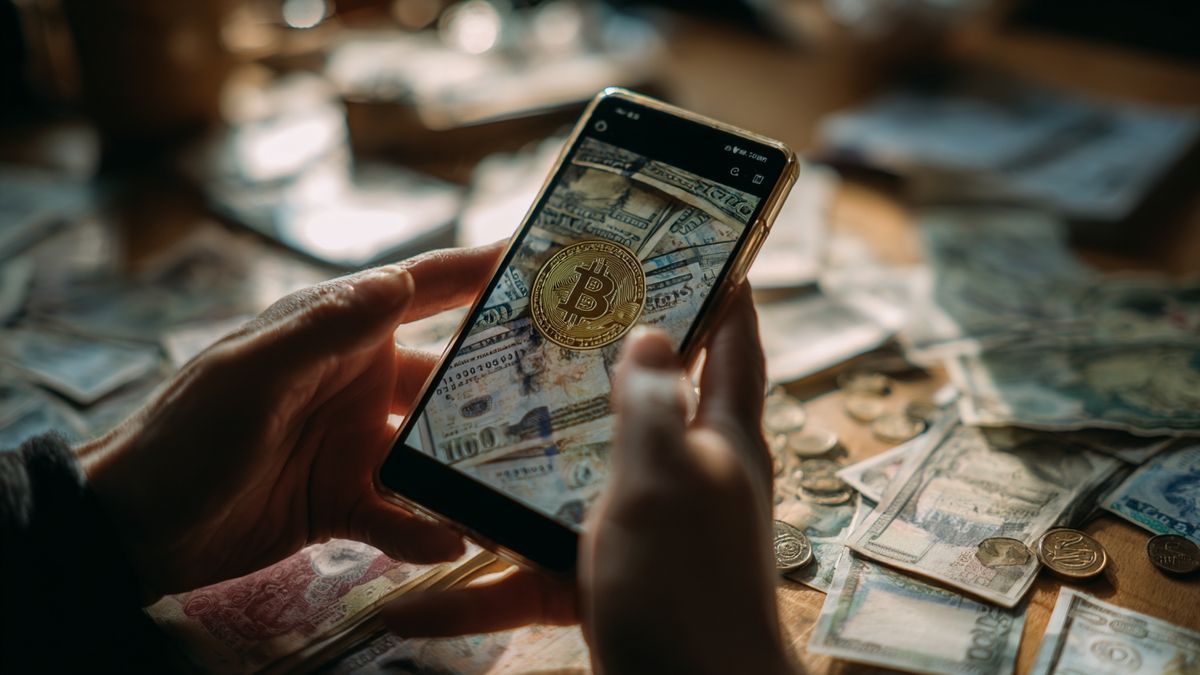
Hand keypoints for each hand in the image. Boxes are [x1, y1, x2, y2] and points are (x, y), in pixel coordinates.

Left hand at [75, 244, 503, 597]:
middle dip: (496, 382)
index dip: (477, 272)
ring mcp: (354, 445)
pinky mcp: (345, 504)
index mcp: (336, 334)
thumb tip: (401, 280)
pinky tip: (452, 541)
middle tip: (559, 389)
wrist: (134, 527)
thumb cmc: (185, 432)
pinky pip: (401, 516)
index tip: (540, 259)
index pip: (420, 291)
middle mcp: (356, 383)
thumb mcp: (252, 373)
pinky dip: (425, 530)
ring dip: (470, 466)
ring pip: (432, 450)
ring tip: (518, 480)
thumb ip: (324, 329)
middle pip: (444, 376)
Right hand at [383, 286, 793, 674]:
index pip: (733, 340)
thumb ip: (650, 407)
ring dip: (501, 486)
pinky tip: (417, 607)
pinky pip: (534, 577)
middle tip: (519, 330)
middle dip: (577, 369)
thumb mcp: (662, 483)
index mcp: (718, 438)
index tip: (687, 246)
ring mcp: (642, 535)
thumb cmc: (689, 589)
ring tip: (435, 457)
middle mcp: (683, 478)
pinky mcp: (604, 586)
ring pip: (563, 490)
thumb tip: (650, 334)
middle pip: (631, 405)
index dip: (718, 287)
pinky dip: (480, 595)